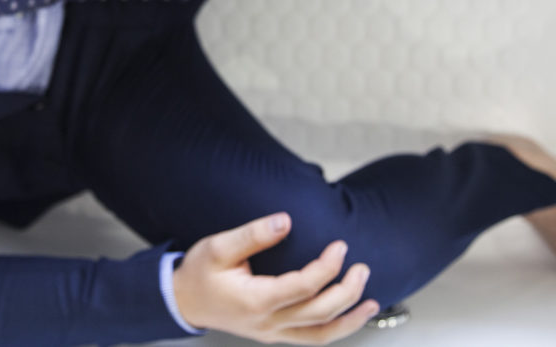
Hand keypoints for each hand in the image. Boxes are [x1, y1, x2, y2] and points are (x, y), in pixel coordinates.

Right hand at [173, 213, 379, 344]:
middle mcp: (268, 322)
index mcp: (255, 300)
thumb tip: (284, 221)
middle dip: (347, 290)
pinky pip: (312, 339)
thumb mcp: (218, 247)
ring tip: (371, 300)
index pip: (303, 287)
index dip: (327, 267)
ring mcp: (272, 333)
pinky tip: (350, 317)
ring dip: (349, 318)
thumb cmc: (199, 273)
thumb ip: (252, 234)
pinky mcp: (274, 335)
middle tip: (360, 266)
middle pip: (319, 313)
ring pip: (321, 334)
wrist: (183, 301)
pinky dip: (336, 330)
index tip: (340, 246)